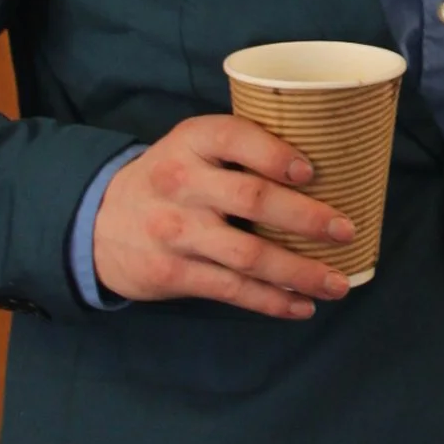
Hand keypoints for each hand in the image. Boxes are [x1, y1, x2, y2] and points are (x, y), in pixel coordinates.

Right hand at [93, 114, 356, 318]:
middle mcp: (182, 183)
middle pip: (253, 200)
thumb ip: (240, 147)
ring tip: (338, 283)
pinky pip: (231, 290)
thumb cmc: (169, 177)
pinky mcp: (173, 272)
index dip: (275, 153)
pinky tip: (301, 306)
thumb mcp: (191, 146)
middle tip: (346, 230)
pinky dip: (270, 301)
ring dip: (299, 272)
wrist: (97, 221)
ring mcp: (176, 231)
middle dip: (306, 218)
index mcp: (192, 141)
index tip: (312, 171)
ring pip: (248, 255)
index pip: (235, 137)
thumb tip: (326, 163)